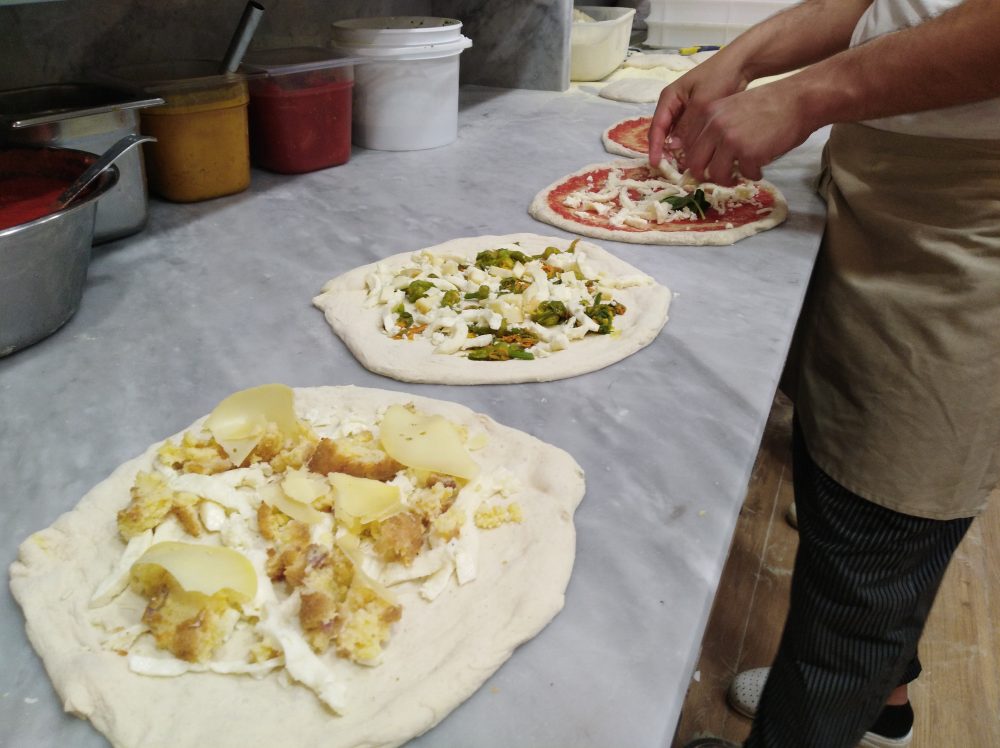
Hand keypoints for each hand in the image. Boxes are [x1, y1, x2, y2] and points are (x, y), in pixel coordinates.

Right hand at [648, 57, 747, 166]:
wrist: (741, 63)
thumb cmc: (719, 77)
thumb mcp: (702, 103)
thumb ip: (688, 126)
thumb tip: (675, 147)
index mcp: (669, 98)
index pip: (656, 126)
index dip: (655, 147)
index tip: (655, 164)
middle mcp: (674, 105)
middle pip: (664, 133)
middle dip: (667, 151)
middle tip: (672, 170)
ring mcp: (685, 110)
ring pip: (677, 134)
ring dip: (680, 149)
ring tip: (686, 165)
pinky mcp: (697, 114)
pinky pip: (689, 133)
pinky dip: (692, 143)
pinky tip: (697, 155)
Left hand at [677, 83, 813, 185]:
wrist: (798, 100)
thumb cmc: (769, 104)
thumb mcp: (732, 107)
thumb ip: (716, 125)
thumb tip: (705, 152)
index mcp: (708, 113)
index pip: (688, 144)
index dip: (695, 158)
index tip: (703, 165)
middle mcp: (715, 126)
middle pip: (695, 163)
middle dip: (704, 175)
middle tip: (716, 177)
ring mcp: (730, 140)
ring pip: (715, 174)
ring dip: (726, 179)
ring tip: (737, 177)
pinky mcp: (749, 153)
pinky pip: (744, 174)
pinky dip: (752, 175)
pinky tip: (759, 169)